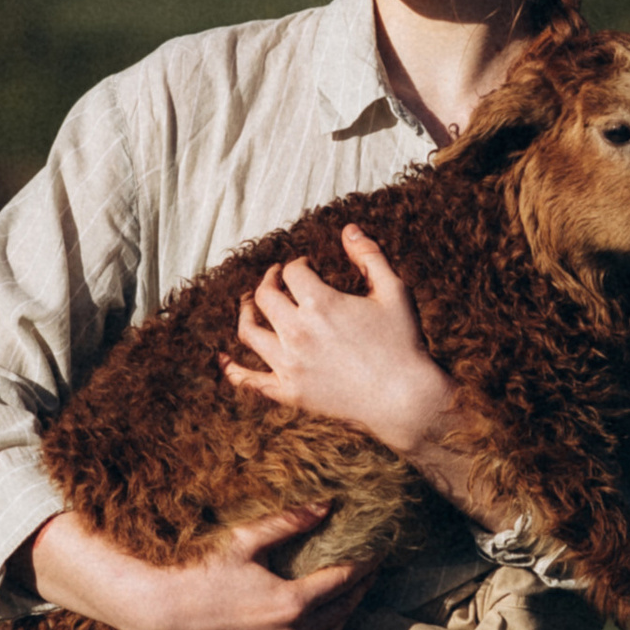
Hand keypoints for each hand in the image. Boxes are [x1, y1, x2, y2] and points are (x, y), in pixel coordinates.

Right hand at [24, 506, 370, 629]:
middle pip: (339, 612)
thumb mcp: (246, 541)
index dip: (363, 565)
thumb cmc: (202, 570)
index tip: (377, 551)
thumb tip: (326, 507)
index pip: (341, 582)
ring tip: (351, 602)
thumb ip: (289, 524)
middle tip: (370, 571)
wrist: (164, 609)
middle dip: (359, 590)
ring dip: (343, 622)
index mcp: (292, 603)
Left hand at [225, 226, 463, 466]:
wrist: (406, 401)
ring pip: (248, 331)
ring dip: (246, 312)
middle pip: (264, 295)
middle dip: (269, 280)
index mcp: (320, 303)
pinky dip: (232, 369)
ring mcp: (289, 364)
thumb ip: (369, 256)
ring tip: (249, 305)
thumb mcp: (394, 291)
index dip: (298, 263)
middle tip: (277, 278)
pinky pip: (249, 381)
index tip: (308, 266)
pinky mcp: (289, 393)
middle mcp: (297, 331)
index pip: (292, 271)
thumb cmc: (404, 343)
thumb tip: (348, 229)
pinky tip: (223, 359)